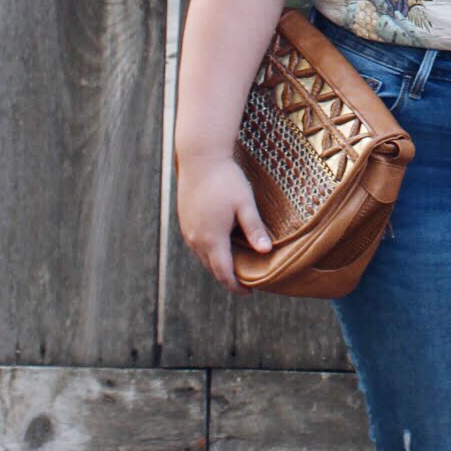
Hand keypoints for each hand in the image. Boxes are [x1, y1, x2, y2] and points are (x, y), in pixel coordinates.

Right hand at [176, 157, 271, 292]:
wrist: (200, 158)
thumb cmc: (225, 179)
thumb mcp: (245, 203)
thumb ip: (254, 228)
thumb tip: (265, 252)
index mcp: (212, 238)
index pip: (223, 273)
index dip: (236, 286)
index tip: (250, 292)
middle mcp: (196, 239)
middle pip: (212, 268)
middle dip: (228, 277)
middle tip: (247, 281)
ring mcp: (188, 230)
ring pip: (203, 257)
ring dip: (218, 264)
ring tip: (236, 265)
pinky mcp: (185, 221)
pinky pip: (197, 245)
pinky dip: (210, 252)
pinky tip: (221, 246)